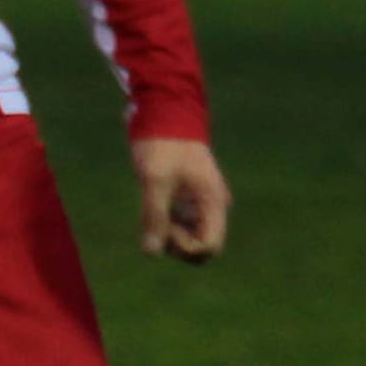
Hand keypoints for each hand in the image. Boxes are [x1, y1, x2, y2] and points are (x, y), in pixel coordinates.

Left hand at [131, 137, 231, 264]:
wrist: (165, 113)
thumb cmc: (163, 144)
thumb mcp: (155, 179)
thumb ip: (155, 215)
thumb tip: (152, 251)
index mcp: (213, 202)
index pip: (210, 246)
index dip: (186, 247)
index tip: (167, 226)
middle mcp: (212, 206)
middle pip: (201, 248)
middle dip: (178, 245)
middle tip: (157, 223)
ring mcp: (200, 204)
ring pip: (189, 238)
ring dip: (169, 236)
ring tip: (152, 212)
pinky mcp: (186, 199)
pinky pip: (180, 225)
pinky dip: (165, 224)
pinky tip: (152, 206)